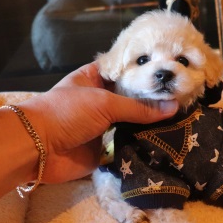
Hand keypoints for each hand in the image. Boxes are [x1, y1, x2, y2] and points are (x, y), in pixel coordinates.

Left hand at [19, 63, 177, 182]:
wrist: (37, 148)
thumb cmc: (66, 113)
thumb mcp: (103, 103)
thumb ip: (138, 107)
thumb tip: (173, 107)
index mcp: (94, 79)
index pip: (125, 71)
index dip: (146, 72)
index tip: (172, 73)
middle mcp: (100, 101)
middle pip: (132, 99)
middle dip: (154, 101)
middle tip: (185, 99)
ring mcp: (103, 127)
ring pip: (132, 124)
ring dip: (152, 125)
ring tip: (184, 121)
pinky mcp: (104, 151)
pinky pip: (128, 147)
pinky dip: (143, 146)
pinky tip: (168, 143)